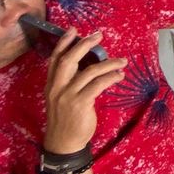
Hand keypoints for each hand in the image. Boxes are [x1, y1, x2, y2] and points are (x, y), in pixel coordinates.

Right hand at [41, 29, 127, 153]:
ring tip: (122, 61)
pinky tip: (119, 76)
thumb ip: (69, 82)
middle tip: (99, 35)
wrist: (63, 143)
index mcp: (51, 84)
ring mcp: (67, 96)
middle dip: (84, 45)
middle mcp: (57, 88)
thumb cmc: (66, 118)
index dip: (63, 43)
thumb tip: (88, 63)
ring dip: (108, 63)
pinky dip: (111, 77)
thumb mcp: (61, 98)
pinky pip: (98, 85)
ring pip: (89, 71)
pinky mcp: (80, 104)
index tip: (73, 30)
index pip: (55, 59)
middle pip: (69, 60)